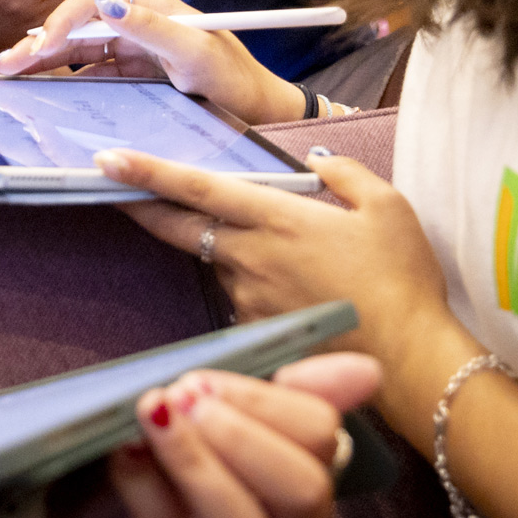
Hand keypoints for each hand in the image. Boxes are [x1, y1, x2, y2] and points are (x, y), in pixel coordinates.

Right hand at [0, 0, 303, 125]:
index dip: (61, 23)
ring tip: (9, 73)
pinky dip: (63, 79)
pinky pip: (91, 72)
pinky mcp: (133, 74)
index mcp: (151, 6)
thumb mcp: (196, 52)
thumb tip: (108, 5)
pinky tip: (40, 88)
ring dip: (44, 60)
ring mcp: (134, 49)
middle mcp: (138, 23)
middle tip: (4, 64)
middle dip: (39, 42)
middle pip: (78, 26)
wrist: (260, 114)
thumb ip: (152, 27)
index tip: (37, 49)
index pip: (93, 3)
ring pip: (78, 49)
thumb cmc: (236, 82)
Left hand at [52, 353, 381, 517]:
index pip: (324, 440)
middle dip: (244, 433)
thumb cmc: (176, 480)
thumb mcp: (226, 429)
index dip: (269, 400)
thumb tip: (366, 369)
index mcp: (309, 492)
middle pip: (303, 490)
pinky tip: (124, 449)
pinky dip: (143, 482)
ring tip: (153, 412)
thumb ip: (282, 395)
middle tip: (187, 394)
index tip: (209, 378)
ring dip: (195, 458)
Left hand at [108, 150, 453, 369]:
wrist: (410, 358)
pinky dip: (256, 287)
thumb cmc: (402, 280)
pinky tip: (299, 294)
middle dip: (139, 204)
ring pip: (220, 262)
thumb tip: (320, 161)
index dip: (147, 173)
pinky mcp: (256, 331)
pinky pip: (242, 298)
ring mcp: (248, 298)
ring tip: (295, 261)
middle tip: (110, 185)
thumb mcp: (388, 207)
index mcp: (277, 219)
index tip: (107, 159)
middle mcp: (251, 257)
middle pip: (179, 227)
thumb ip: (346, 174)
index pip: (196, 189)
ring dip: (231, 251)